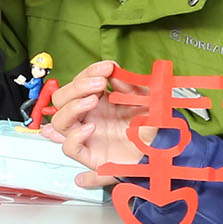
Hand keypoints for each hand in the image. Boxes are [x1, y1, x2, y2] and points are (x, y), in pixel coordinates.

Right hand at [48, 59, 142, 189]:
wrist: (163, 149)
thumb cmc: (152, 125)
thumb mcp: (144, 99)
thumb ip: (128, 85)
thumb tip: (113, 73)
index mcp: (98, 102)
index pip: (79, 83)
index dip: (89, 72)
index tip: (108, 68)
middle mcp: (88, 117)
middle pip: (61, 99)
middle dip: (77, 87)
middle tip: (99, 83)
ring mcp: (86, 136)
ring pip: (59, 121)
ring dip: (72, 107)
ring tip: (93, 100)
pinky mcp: (90, 155)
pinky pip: (69, 148)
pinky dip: (75, 136)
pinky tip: (91, 128)